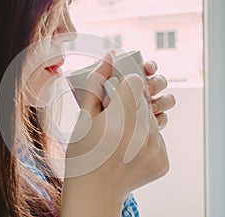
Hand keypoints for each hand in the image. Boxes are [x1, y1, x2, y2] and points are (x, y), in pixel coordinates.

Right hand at [61, 51, 170, 216]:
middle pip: (145, 100)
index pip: (135, 83)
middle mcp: (140, 135)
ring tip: (120, 137)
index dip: (124, 86)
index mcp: (117, 120)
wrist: (94, 191)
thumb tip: (109, 55)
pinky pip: (158, 137)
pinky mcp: (163, 162)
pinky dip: (146, 138)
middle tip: (114, 121)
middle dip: (131, 104)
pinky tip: (130, 148)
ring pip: (153, 118)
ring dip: (140, 121)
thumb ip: (96, 83)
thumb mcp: (83, 117)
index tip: (115, 96)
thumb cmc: (83, 154)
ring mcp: (155, 150)